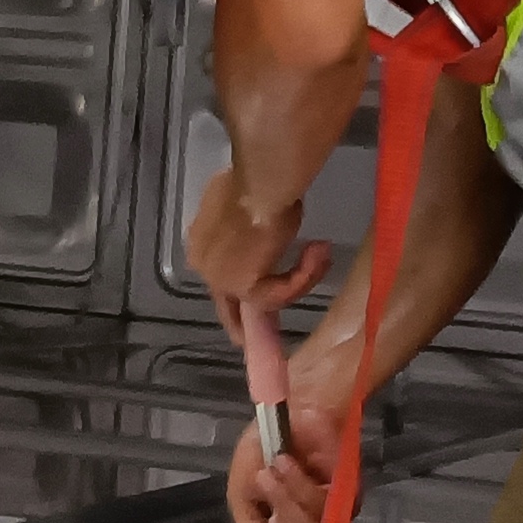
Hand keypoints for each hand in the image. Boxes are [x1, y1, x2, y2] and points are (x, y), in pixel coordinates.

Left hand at [186, 166, 323, 318]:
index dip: (236, 284)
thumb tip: (257, 222)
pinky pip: (280, 294)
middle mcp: (203, 263)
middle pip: (227, 300)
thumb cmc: (256, 180)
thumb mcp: (249, 199)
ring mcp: (220, 278)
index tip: (259, 285)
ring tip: (321, 254)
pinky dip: (304, 277)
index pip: (217, 270)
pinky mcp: (244, 287)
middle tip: (249, 341)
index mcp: (200, 240)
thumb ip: (247, 220)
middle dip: (243, 320)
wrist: (262, 181)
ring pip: (261, 297)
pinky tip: (321, 253)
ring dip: (298, 279)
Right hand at [218, 261, 349, 522]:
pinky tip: (288, 463)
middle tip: (266, 485)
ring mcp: (333, 511)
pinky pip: (323, 508)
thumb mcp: (242, 492)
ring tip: (275, 466)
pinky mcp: (347, 492)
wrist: (287, 407)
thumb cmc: (266, 442)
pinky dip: (299, 486)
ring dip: (286, 498)